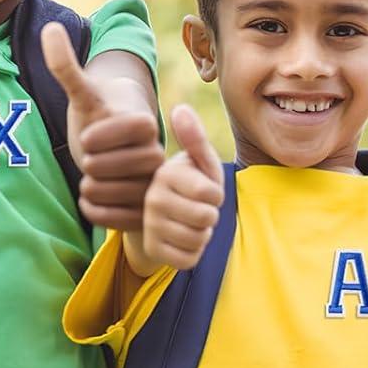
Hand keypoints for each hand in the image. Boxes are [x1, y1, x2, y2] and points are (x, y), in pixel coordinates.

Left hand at [42, 23, 163, 229]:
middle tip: (89, 158)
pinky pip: (115, 216)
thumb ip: (66, 65)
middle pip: (109, 165)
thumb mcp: (82, 93)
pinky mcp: (144, 211)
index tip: (89, 134)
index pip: (112, 133)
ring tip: (90, 176)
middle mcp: (157, 154)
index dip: (94, 135)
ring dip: (92, 186)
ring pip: (113, 191)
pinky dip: (96, 209)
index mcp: (145, 123)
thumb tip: (50, 28)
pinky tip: (89, 198)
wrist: (115, 147)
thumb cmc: (98, 116)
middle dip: (91, 162)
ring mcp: (152, 184)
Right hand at [140, 105, 224, 269]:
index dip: (216, 195)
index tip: (205, 190)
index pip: (210, 194)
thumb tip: (180, 108)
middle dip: (210, 216)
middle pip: (206, 218)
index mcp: (166, 175)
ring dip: (202, 234)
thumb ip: (195, 138)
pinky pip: (189, 258)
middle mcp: (154, 199)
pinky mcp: (153, 250)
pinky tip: (183, 240)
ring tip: (191, 223)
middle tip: (198, 208)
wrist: (169, 217)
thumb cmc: (192, 184)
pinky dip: (194, 252)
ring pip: (198, 239)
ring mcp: (151, 226)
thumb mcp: (200, 162)